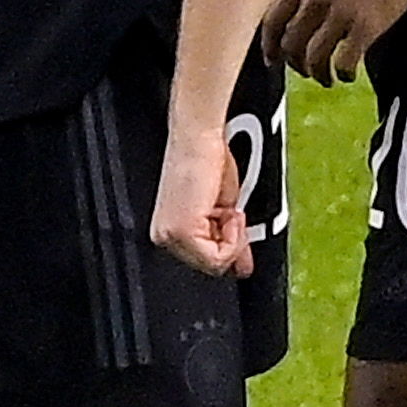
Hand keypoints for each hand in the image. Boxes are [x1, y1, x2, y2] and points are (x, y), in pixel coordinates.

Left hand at [151, 123, 255, 274]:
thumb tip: (242, 267)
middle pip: (210, 265)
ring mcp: (170, 236)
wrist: (200, 139)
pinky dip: (234, 238)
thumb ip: (229, 241)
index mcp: (169, 231)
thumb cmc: (207, 162)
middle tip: (233, 215)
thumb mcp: (222, 210)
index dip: (229, 249)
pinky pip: (218, 257)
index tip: (240, 236)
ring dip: (234, 238)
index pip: (203, 260)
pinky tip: (229, 212)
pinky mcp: (181, 232)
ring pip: (215, 263)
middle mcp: (165, 236)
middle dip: (232, 243)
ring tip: (229, 210)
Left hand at [261, 0, 406, 82]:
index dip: (269, 45)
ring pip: (313, 57)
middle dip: (295, 64)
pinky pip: (344, 61)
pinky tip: (348, 74)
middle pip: (291, 43)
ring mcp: (340, 12)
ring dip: (318, 73)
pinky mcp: (366, 25)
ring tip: (328, 78)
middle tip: (306, 71)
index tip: (272, 59)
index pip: (272, 20)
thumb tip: (300, 5)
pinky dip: (343, 73)